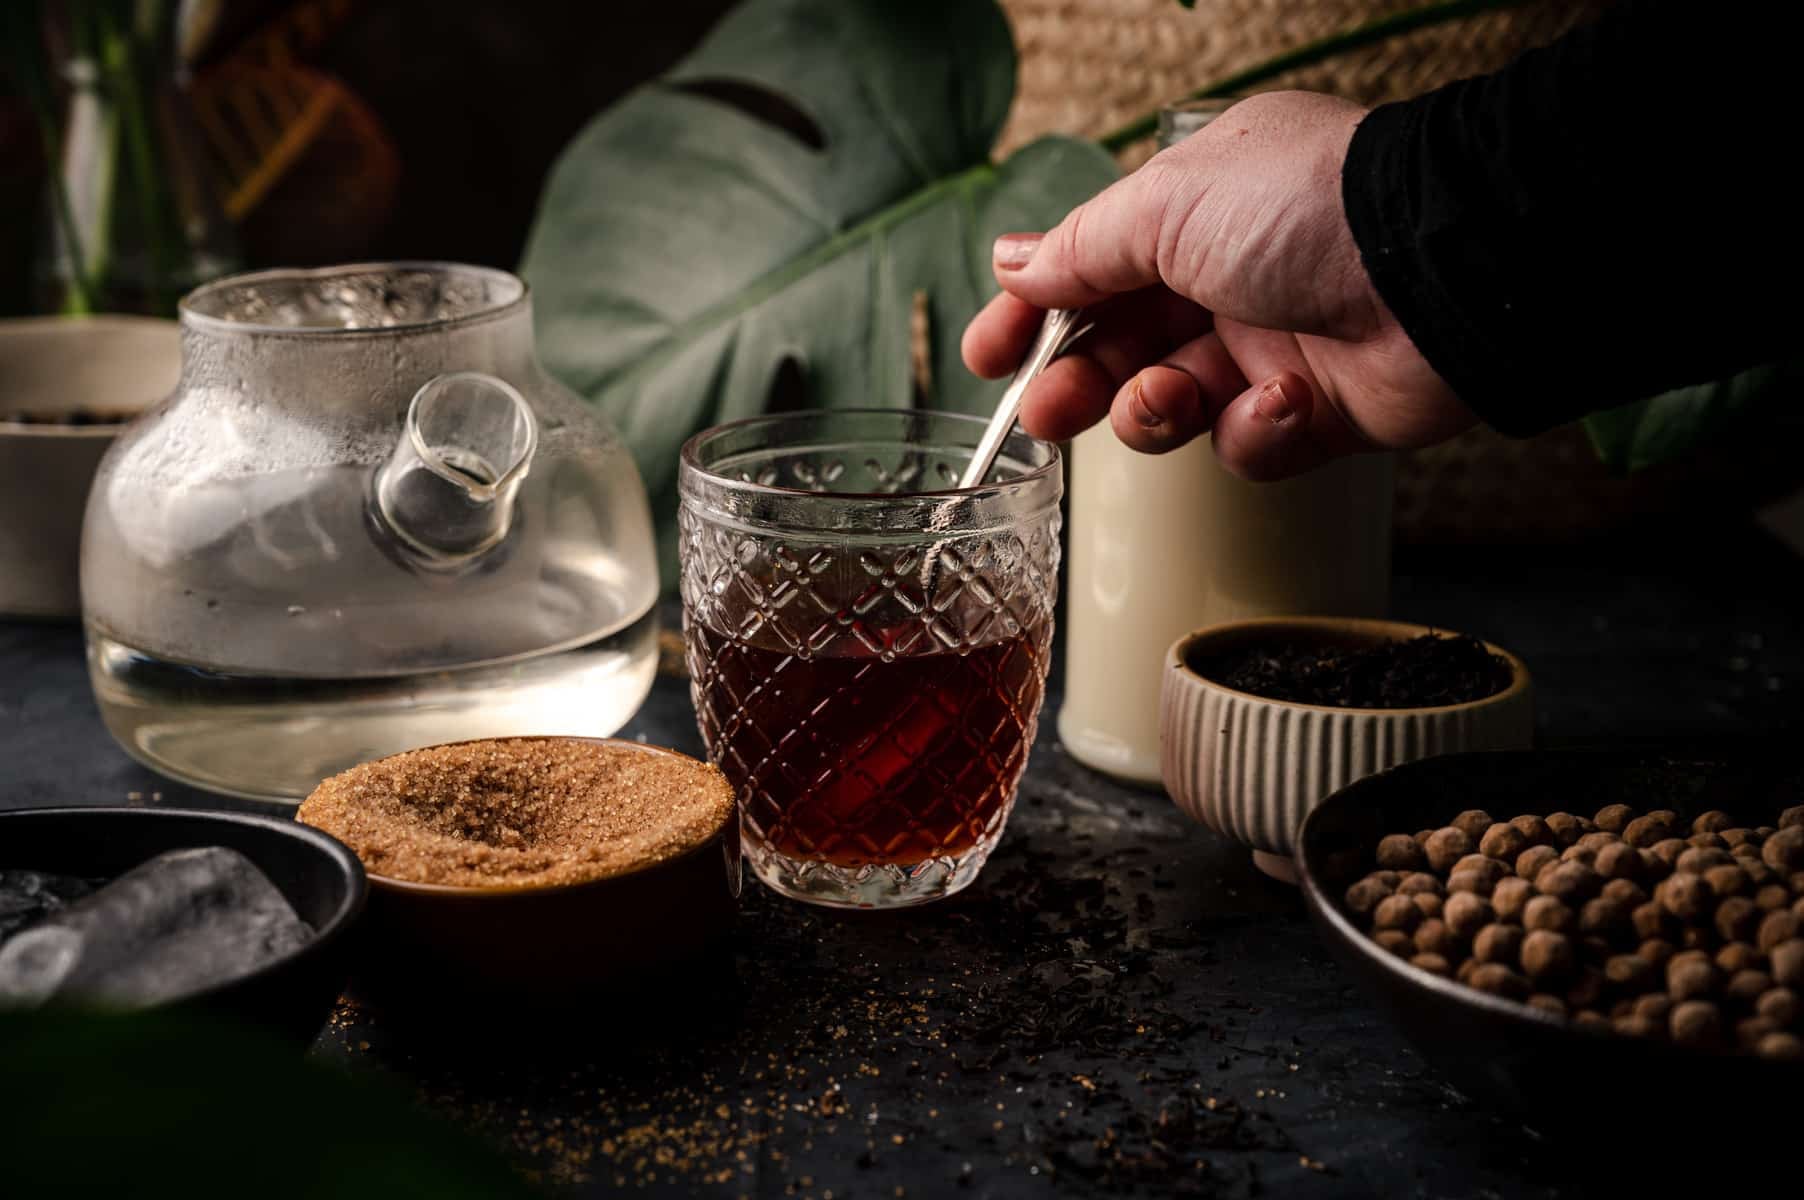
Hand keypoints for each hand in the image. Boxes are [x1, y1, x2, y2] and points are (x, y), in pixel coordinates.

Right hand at [961, 91, 1474, 480]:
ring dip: (1156, 412)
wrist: (1445, 269)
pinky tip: (1282, 398)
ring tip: (1171, 398)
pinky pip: (1248, 446)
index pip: (1089, 271)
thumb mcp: (1166, 205)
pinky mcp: (1315, 413)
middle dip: (1076, 384)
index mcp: (1193, 214)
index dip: (1031, 318)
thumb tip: (1014, 262)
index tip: (988, 359)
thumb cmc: (1310, 210)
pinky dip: (1255, 431)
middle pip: (1119, 350)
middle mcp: (1229, 278)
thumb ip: (1082, 249)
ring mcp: (1272, 346)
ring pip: (1173, 408)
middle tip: (1046, 415)